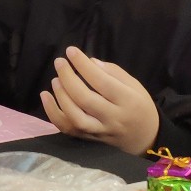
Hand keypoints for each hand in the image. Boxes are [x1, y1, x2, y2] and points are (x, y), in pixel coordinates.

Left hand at [40, 47, 158, 155]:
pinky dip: (53, 113)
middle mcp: (113, 118)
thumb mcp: (134, 85)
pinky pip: (68, 129)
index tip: (71, 51)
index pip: (102, 82)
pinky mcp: (89, 139)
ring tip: (55, 80)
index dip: (83, 66)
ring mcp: (100, 131)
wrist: (144, 138)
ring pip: (75, 117)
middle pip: (85, 99)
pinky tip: (46, 96)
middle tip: (60, 63)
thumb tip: (89, 62)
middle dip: (68, 78)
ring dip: (61, 96)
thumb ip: (113, 72)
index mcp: (128, 101)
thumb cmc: (139, 106)